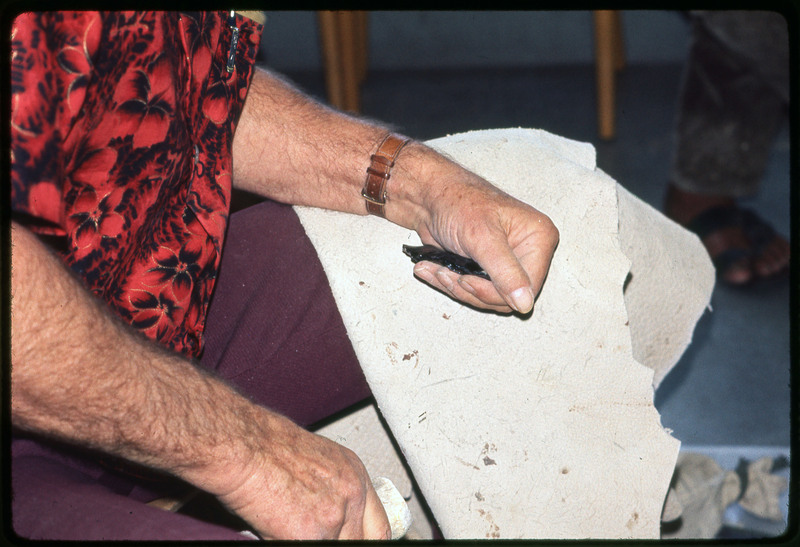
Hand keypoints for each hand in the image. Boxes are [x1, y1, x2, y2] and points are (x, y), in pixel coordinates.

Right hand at [214, 414, 390, 539]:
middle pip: (359, 542)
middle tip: (313, 532)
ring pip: (331, 545)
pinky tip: (276, 526)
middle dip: (336, 540)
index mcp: (355, 474)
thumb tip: (335, 517)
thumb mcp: (317, 460)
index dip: (365, 539)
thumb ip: (333, 489)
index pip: (379, 527)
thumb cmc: (267, 446)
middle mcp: (352, 494)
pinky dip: (286, 541)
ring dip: (310, 539)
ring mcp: (335, 516)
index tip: (354, 540)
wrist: (245, 446)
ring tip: (288, 523)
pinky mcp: (311, 534)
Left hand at [400, 146, 558, 313]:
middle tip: (445, 273)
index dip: (494, 292)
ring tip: (436, 269)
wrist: (429, 196)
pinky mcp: (487, 268)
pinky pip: (474, 291)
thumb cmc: (457, 201)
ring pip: (488, 298)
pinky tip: (434, 270)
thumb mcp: (482, 237)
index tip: (465, 280)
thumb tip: (525, 303)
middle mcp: (528, 251)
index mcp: (539, 238)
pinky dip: (451, 284)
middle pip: (507, 297)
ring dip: (456, 287)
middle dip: (470, 289)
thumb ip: (505, 272)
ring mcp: (507, 262)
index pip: (527, 287)